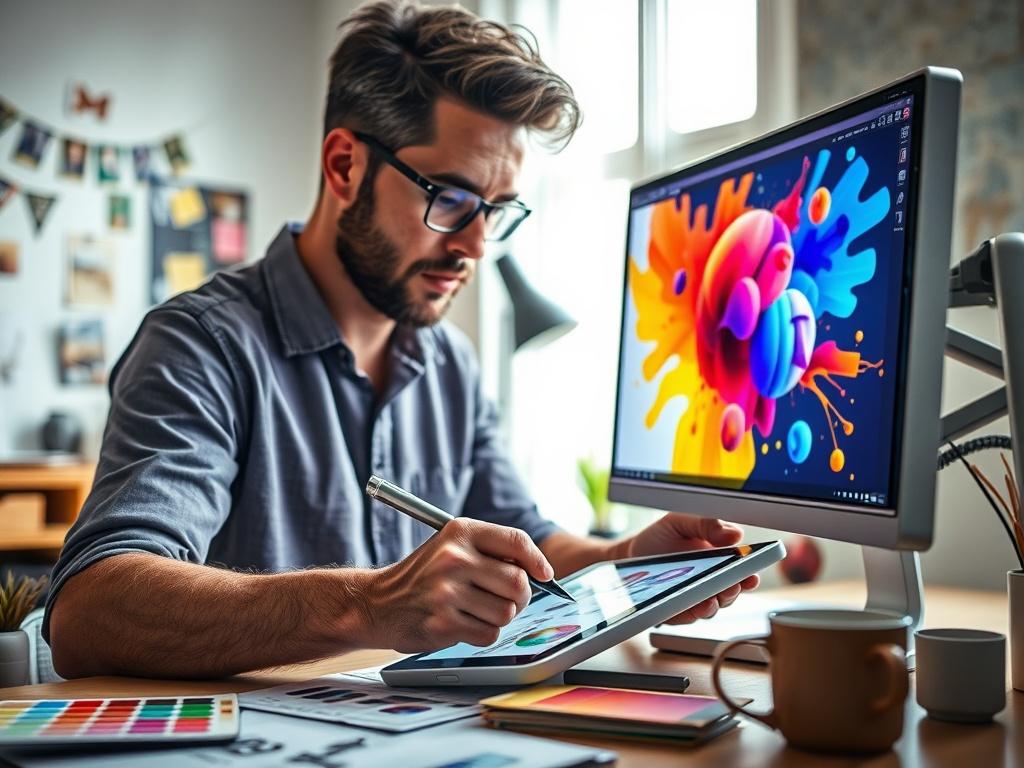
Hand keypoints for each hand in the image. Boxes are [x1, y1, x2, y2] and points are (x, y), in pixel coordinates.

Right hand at [364, 518, 552, 652]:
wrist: (377, 604)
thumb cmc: (423, 576)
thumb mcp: (450, 547)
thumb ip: (489, 551)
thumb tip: (538, 570)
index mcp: (460, 532)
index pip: (516, 541)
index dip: (537, 560)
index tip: (544, 574)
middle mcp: (454, 558)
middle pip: (518, 582)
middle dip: (519, 596)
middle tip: (504, 598)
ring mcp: (447, 592)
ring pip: (507, 611)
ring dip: (499, 617)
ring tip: (477, 610)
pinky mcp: (444, 623)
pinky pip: (489, 634)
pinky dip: (483, 633)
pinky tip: (462, 623)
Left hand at [613, 514, 759, 623]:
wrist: (631, 553)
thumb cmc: (659, 537)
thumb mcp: (680, 521)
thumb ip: (706, 524)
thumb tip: (736, 534)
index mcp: (717, 559)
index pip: (740, 571)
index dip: (748, 575)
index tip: (751, 575)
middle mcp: (710, 582)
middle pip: (729, 593)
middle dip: (732, 592)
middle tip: (731, 587)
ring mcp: (693, 598)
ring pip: (710, 608)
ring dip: (713, 606)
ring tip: (710, 600)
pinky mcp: (675, 610)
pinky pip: (685, 616)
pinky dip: (689, 614)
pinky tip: (689, 607)